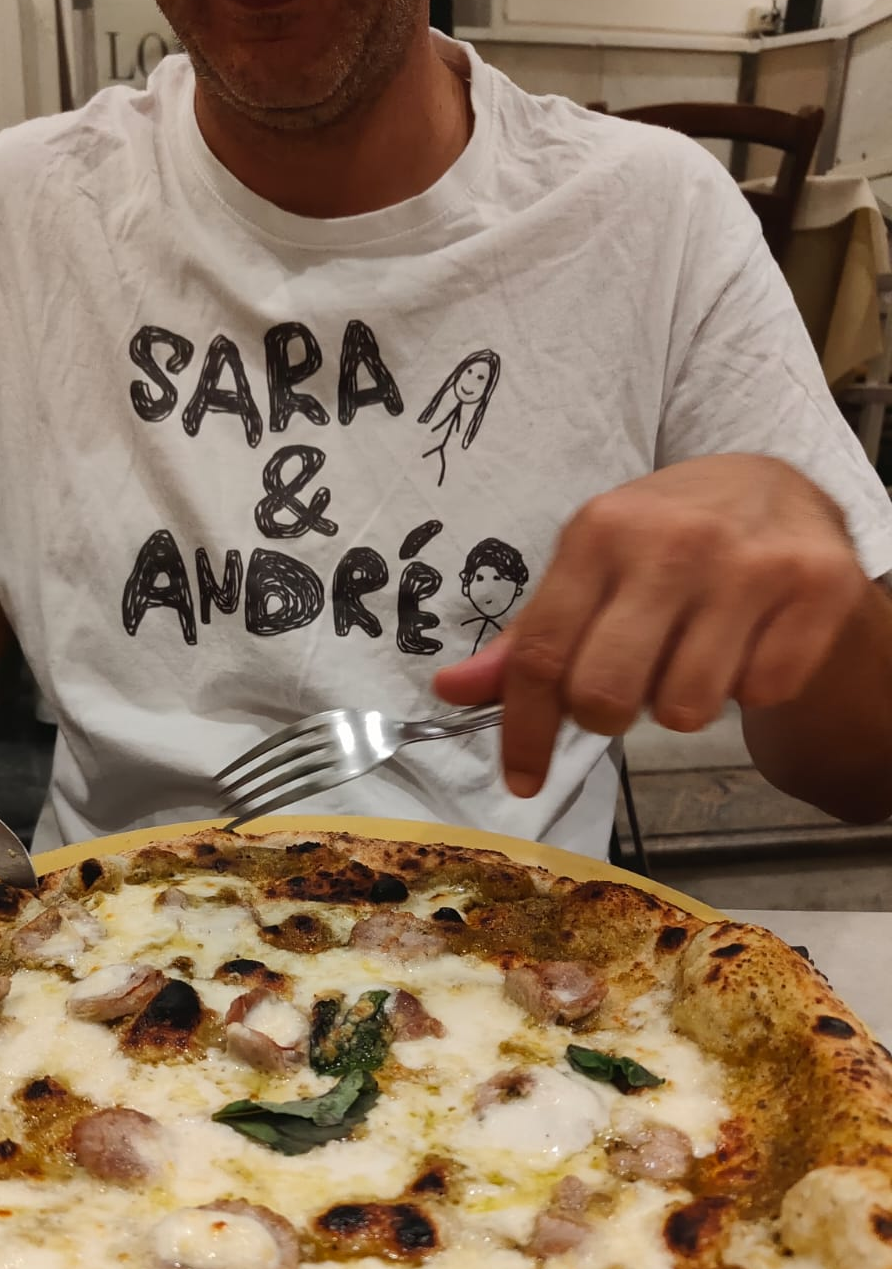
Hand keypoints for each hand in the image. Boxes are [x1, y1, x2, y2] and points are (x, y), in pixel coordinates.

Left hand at [435, 455, 866, 796]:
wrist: (778, 488)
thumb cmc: (664, 538)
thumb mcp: (590, 566)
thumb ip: (528, 637)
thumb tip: (449, 691)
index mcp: (600, 532)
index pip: (543, 656)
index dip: (525, 732)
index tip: (521, 780)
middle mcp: (673, 542)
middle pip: (606, 695)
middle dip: (605, 715)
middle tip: (626, 687)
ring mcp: (750, 564)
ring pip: (685, 710)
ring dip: (681, 703)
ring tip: (688, 655)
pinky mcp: (818, 587)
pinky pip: (761, 693)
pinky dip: (748, 687)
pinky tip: (744, 644)